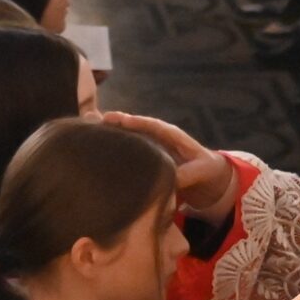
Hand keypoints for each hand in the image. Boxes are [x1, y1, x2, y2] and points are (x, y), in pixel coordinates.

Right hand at [102, 111, 237, 218]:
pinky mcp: (147, 159)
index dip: (135, 122)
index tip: (116, 120)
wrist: (210, 178)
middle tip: (93, 120)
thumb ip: (187, 174)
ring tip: (89, 128)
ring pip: (129, 137)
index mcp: (173, 136)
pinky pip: (129, 151)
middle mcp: (159, 138)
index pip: (152, 126)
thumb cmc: (206, 170)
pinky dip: (115, 147)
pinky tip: (96, 148)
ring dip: (112, 133)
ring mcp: (152, 147)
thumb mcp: (201, 171)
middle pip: (135, 127)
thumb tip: (170, 180)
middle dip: (116, 123)